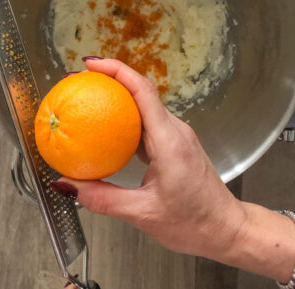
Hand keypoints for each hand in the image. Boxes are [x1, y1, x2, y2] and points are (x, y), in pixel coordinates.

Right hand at [55, 58, 246, 259]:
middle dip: (109, 80)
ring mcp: (176, 136)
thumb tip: (68, 186)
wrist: (225, 229)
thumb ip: (103, 199)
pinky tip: (105, 131)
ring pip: (143, 107)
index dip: (116, 71)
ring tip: (86, 101)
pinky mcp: (175, 145)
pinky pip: (146, 124)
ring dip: (116, 100)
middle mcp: (175, 132)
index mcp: (170, 142)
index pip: (143, 92)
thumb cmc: (196, 223)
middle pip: (141, 93)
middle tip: (78, 83)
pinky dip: (124, 121)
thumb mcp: (143, 214)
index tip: (91, 65)